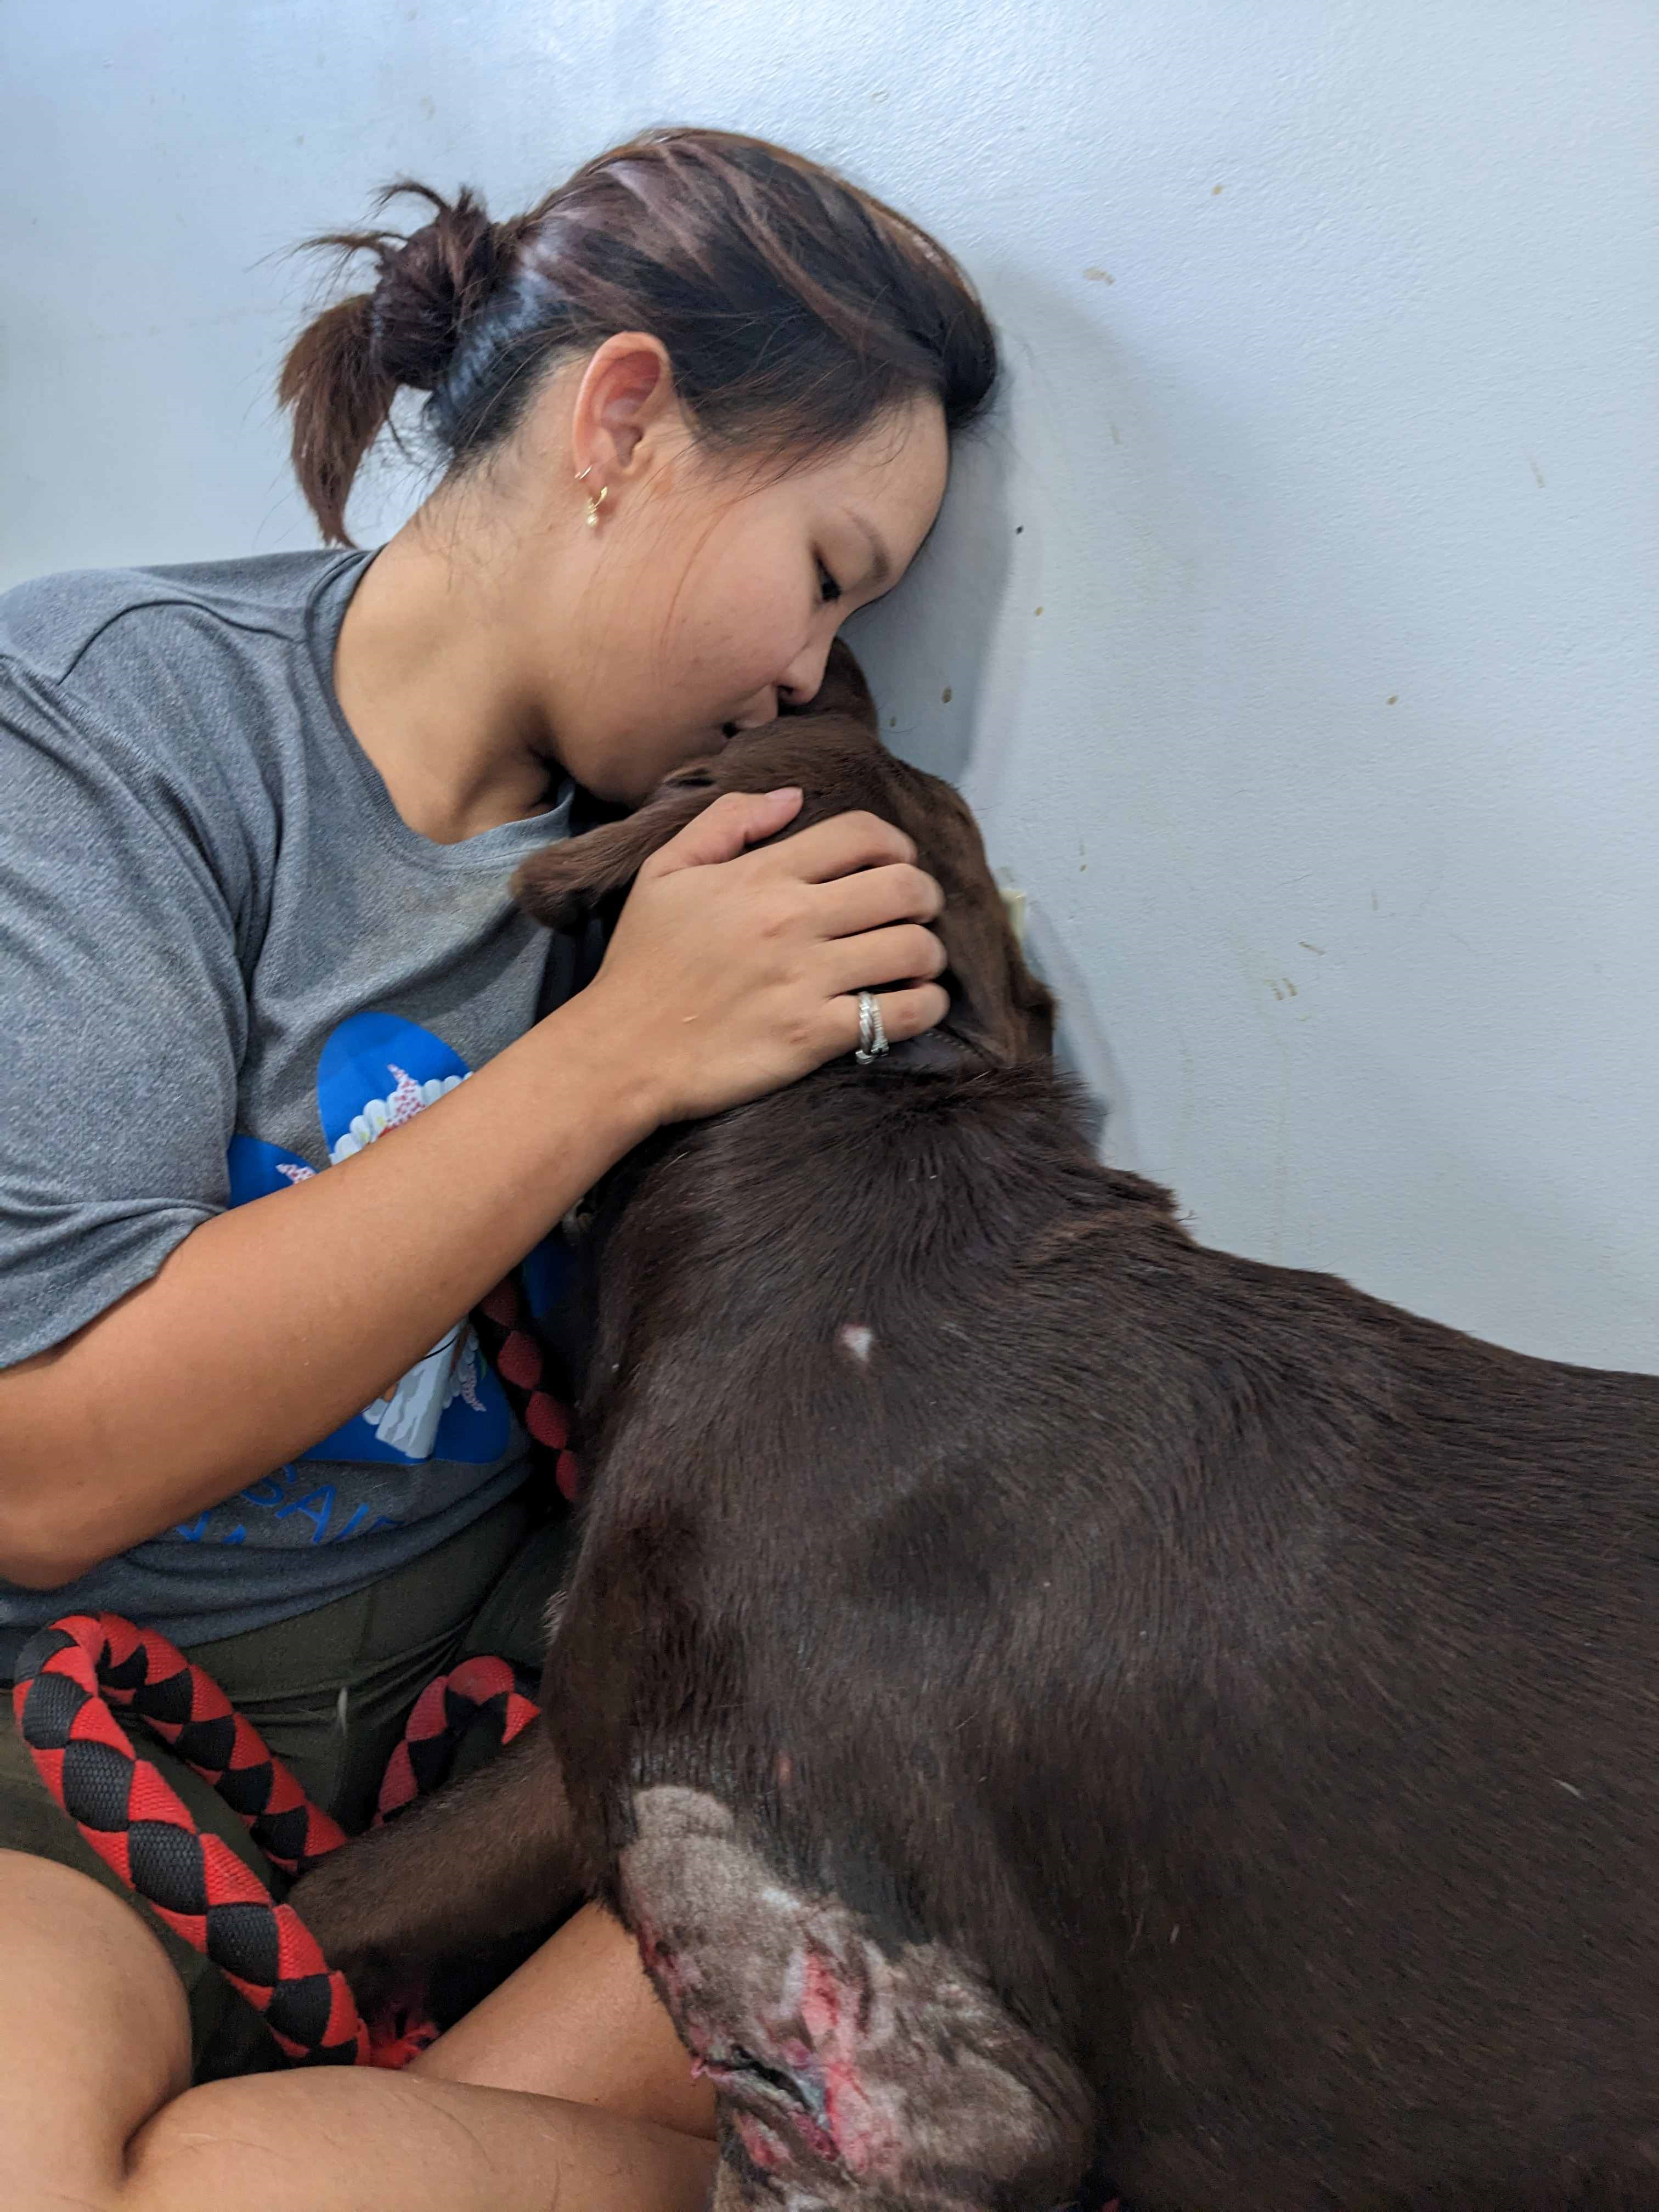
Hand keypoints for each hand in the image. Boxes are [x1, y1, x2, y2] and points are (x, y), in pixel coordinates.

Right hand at [583, 787, 949, 1125]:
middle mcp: (792, 920)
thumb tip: (793, 796)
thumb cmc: (642, 961)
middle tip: (916, 911)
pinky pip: (900, 1014)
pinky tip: (917, 1002)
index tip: (895, 863)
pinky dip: (925, 1006)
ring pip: (913, 948)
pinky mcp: (814, 1035)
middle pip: (904, 887)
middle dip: (925, 895)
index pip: (863, 834)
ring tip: (916, 961)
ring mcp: (806, 979)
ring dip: (929, 952)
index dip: (896, 844)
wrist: (621, 1051)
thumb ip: (727, 821)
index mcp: (761, 875)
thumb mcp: (665, 872)